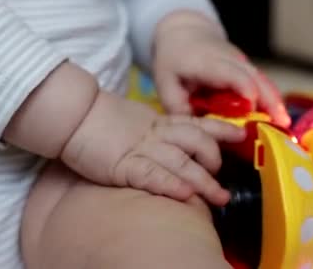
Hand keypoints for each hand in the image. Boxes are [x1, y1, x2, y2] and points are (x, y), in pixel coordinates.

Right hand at [60, 92, 245, 205]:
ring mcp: (140, 150)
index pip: (196, 124)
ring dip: (202, 179)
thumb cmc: (98, 121)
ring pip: (180, 161)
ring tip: (218, 195)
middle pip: (195, 141)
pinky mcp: (123, 166)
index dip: (220, 129)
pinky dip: (171, 185)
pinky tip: (186, 195)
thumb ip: (153, 131)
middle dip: (214, 157)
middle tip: (223, 172)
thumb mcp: (133, 122)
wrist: (72, 116)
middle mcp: (154, 135)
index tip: (240, 133)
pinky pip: (152, 176)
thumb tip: (171, 142)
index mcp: (157, 123)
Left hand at [152, 11, 290, 126]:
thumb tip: (196, 128)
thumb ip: (177, 107)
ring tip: (284, 123)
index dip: (243, 88)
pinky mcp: (246, 67)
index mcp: (206, 62)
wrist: (184, 33)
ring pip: (262, 79)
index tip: (251, 107)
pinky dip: (270, 98)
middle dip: (267, 99)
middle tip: (279, 122)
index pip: (230, 73)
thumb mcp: (165, 83)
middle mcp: (228, 58)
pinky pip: (262, 82)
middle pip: (253, 76)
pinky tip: (279, 116)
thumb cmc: (173, 61)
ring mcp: (240, 61)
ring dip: (274, 100)